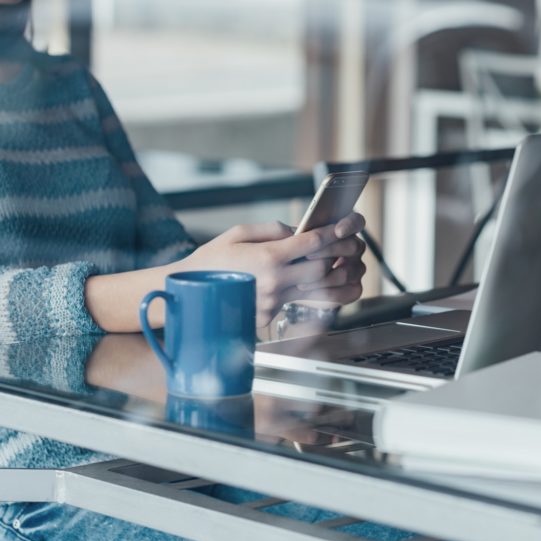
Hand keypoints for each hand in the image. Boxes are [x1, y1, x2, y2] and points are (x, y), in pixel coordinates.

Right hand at [179, 213, 367, 325]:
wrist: (187, 295)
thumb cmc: (209, 261)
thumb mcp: (237, 234)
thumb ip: (271, 229)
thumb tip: (297, 231)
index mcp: (267, 258)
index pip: (311, 244)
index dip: (334, 233)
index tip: (347, 224)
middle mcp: (274, 283)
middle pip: (322, 269)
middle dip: (342, 255)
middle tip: (353, 245)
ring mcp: (273, 303)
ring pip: (318, 292)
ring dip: (338, 279)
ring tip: (348, 267)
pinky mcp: (269, 316)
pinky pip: (300, 303)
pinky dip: (315, 293)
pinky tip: (324, 284)